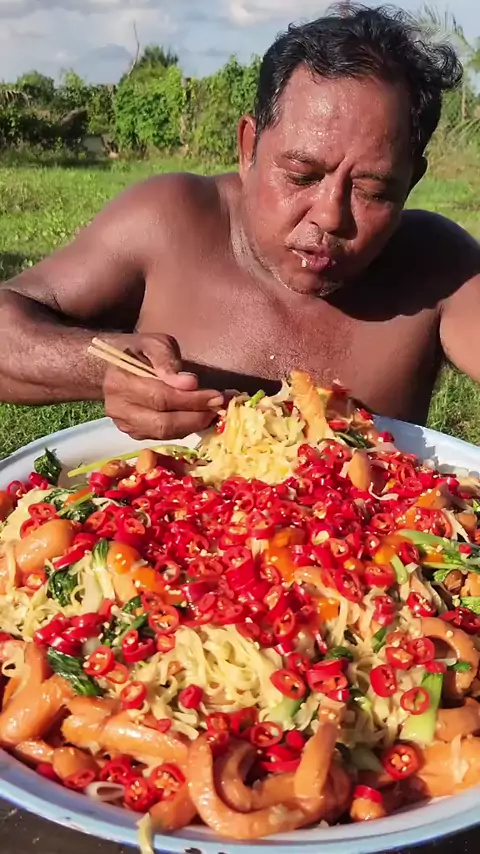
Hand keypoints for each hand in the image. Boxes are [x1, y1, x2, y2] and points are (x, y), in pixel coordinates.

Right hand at [102, 333, 223, 440]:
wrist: (110, 366)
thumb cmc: (137, 351)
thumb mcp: (153, 343)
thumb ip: (168, 360)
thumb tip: (189, 383)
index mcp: (120, 381)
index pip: (160, 397)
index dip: (190, 400)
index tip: (216, 396)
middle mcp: (118, 407)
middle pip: (162, 422)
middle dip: (195, 417)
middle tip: (218, 408)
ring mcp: (124, 424)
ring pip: (163, 433)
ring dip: (191, 426)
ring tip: (212, 414)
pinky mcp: (133, 433)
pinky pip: (161, 437)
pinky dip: (183, 429)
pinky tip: (197, 418)